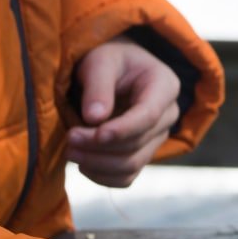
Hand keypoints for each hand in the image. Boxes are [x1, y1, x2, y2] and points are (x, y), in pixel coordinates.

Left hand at [66, 36, 180, 186]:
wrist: (110, 71)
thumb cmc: (106, 60)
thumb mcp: (100, 60)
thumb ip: (97, 85)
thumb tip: (93, 118)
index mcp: (164, 86)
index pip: (148, 116)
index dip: (122, 130)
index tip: (95, 134)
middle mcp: (167, 116)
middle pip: (137, 145)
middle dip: (100, 148)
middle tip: (69, 140)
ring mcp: (156, 140)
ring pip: (131, 165)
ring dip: (98, 165)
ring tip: (70, 152)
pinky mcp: (141, 156)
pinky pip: (125, 178)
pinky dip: (102, 177)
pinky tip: (82, 164)